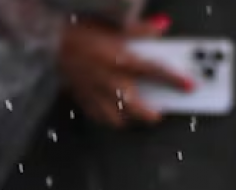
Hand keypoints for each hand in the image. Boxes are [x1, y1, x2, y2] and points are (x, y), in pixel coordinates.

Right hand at [57, 15, 194, 128]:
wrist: (46, 38)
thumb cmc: (78, 29)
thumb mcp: (112, 25)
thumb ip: (140, 28)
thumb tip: (162, 26)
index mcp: (120, 59)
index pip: (154, 71)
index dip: (174, 79)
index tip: (189, 86)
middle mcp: (110, 80)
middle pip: (138, 108)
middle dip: (151, 114)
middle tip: (158, 112)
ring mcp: (95, 92)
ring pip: (117, 118)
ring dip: (129, 117)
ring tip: (134, 112)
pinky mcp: (81, 98)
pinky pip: (98, 116)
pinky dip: (108, 116)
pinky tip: (111, 111)